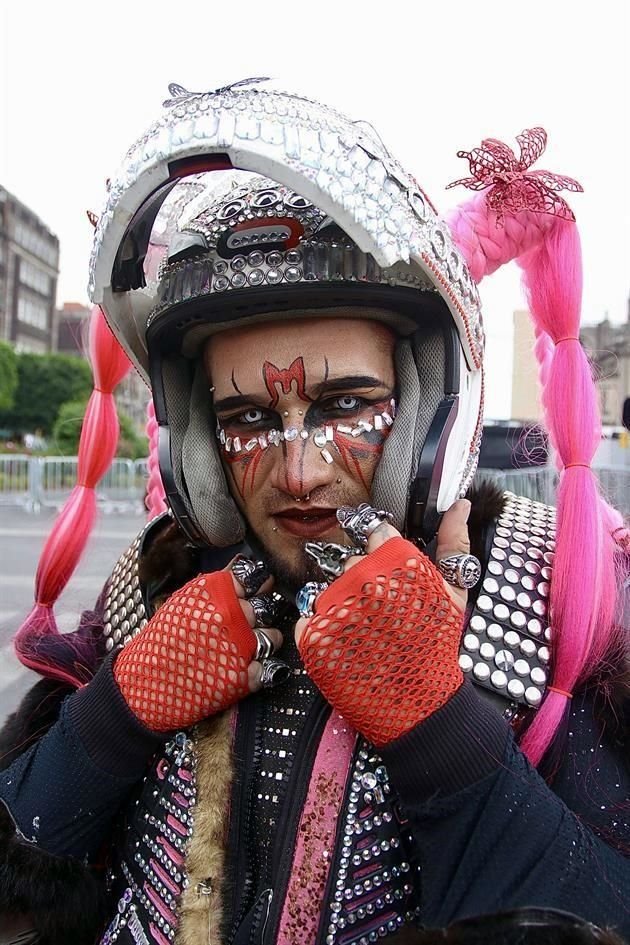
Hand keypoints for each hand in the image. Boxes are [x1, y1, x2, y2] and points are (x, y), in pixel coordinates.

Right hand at [113, 563, 282, 730]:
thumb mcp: (183, 602)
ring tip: (249, 647)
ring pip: (274, 637)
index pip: (255, 577)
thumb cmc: (160, 641)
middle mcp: (232, 615)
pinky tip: (248, 669)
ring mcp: (240, 647)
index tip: (261, 588)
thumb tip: (242, 570)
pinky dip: (263, 670)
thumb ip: (215, 588)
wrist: (142, 685)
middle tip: (251, 623)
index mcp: (216, 593)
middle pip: (267, 607)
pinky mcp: (243, 678)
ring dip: (267, 641)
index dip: (260, 583)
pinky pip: (270, 668)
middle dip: (262, 614)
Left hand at [294, 500, 470, 745]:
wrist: (417, 705)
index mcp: (394, 562)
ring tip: (364, 634)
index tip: (388, 577)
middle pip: (349, 563)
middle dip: (361, 584)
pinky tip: (346, 646)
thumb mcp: (455, 593)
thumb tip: (461, 504)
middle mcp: (362, 578)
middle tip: (380, 616)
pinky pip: (307, 618)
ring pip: (327, 589)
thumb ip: (454, 542)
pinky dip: (321, 630)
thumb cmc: (437, 647)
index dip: (381, 556)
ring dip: (340, 607)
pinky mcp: (313, 635)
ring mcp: (335, 606)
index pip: (374, 534)